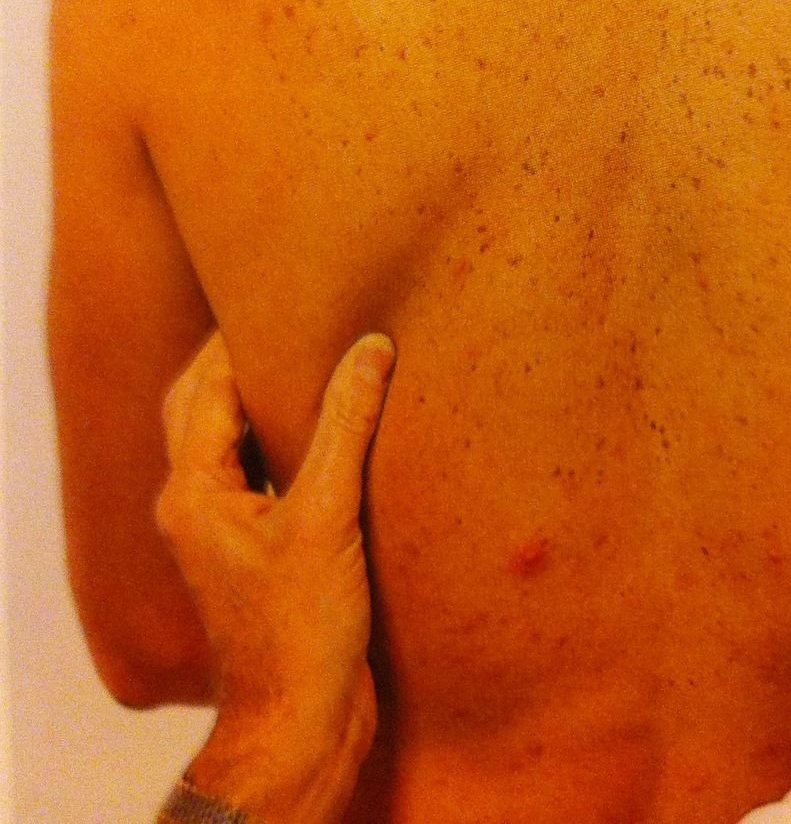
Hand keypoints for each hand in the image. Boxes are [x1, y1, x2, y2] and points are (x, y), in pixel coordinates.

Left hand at [155, 332, 394, 823]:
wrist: (299, 721)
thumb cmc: (298, 629)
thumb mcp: (326, 516)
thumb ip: (346, 426)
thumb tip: (370, 350)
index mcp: (194, 490)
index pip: (207, 387)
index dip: (242, 337)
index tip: (287, 294)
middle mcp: (197, 504)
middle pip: (202, 408)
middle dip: (235, 360)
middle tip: (290, 316)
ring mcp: (225, 530)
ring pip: (229, 441)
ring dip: (260, 399)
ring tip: (312, 359)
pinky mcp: (259, 551)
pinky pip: (263, 474)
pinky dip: (287, 440)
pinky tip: (332, 432)